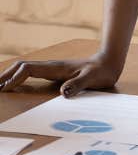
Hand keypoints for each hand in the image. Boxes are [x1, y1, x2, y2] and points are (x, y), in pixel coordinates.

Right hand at [0, 50, 122, 96]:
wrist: (110, 62)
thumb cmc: (102, 71)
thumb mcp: (92, 78)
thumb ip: (78, 84)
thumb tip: (63, 92)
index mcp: (56, 68)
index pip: (28, 70)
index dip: (15, 78)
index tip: (4, 89)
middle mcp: (51, 67)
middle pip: (22, 66)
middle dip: (5, 75)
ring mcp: (52, 69)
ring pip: (25, 69)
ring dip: (10, 75)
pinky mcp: (55, 73)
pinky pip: (31, 73)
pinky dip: (19, 77)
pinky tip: (15, 85)